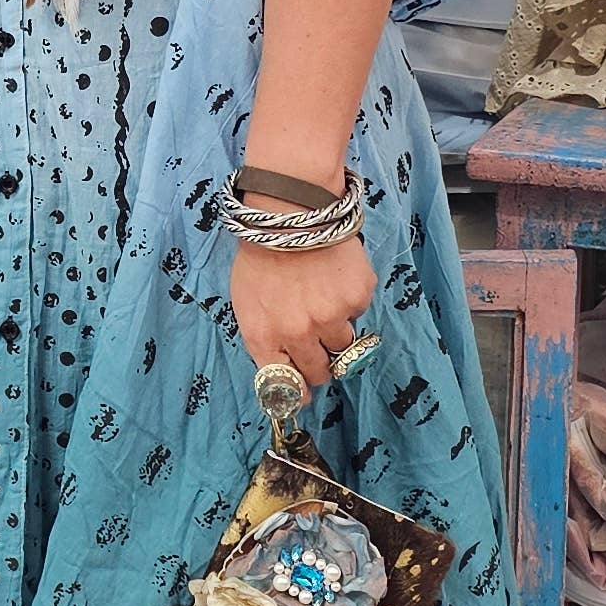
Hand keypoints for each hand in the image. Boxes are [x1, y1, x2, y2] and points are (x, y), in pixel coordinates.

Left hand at [230, 230, 377, 400]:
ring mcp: (331, 316)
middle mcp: (298, 333)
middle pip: (320, 372)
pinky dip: (350, 300)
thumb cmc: (261, 256)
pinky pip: (358, 312)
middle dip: (321, 365)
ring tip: (325, 301)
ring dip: (336, 330)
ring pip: (344, 345)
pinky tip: (334, 277)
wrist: (289, 213)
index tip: (303, 391)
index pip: (284, 385)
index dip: (297, 391)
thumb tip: (285, 369)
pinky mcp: (357, 298)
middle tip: (320, 346)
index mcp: (264, 337)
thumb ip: (265, 339)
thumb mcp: (247, 304)